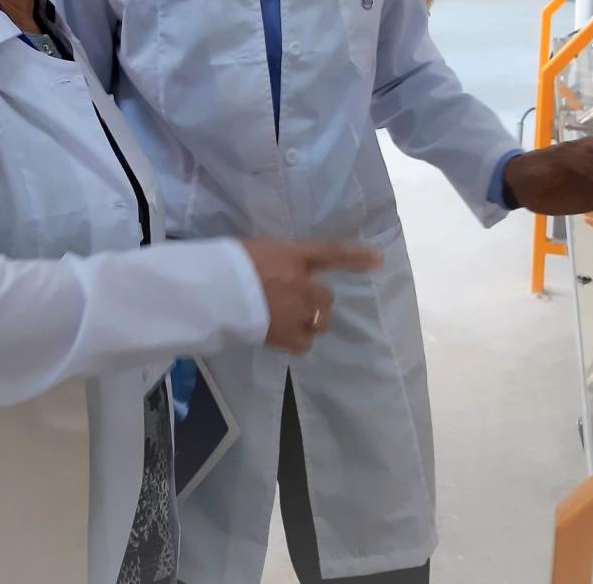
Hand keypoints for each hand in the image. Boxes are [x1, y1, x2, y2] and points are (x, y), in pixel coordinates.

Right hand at [241, 238, 381, 354]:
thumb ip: (282, 259)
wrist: (213, 293)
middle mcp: (302, 284)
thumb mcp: (260, 250)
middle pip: (326, 298)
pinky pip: (306, 343)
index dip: (356, 257)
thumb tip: (290, 271)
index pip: (331, 254)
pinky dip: (298, 340)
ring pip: (320, 322)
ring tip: (287, 320)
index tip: (379, 260)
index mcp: (292, 257)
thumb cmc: (230, 266)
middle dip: (314, 301)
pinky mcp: (289, 336)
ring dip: (309, 321)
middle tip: (292, 302)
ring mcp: (297, 311)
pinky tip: (281, 334)